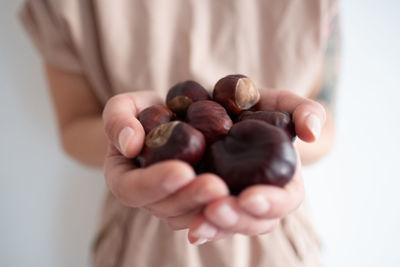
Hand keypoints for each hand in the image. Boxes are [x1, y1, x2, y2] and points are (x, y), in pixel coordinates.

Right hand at [102, 92, 228, 229]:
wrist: (171, 120)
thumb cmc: (144, 112)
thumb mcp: (125, 106)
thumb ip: (117, 119)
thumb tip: (130, 145)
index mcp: (124, 179)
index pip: (132, 189)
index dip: (156, 183)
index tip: (182, 170)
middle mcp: (149, 199)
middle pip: (165, 209)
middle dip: (190, 199)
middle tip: (216, 187)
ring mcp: (174, 204)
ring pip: (190, 218)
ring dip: (210, 209)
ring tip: (231, 194)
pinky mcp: (198, 202)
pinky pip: (210, 214)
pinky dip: (224, 211)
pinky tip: (242, 201)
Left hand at [187, 89, 325, 244]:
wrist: (215, 107)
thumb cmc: (253, 105)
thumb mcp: (280, 102)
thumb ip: (304, 111)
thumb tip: (311, 133)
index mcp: (282, 178)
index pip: (286, 199)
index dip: (271, 202)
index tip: (249, 197)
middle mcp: (257, 196)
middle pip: (256, 222)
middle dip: (238, 219)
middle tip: (217, 209)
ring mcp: (232, 201)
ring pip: (227, 227)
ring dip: (213, 228)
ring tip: (198, 224)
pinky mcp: (206, 201)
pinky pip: (201, 220)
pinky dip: (194, 224)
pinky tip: (188, 229)